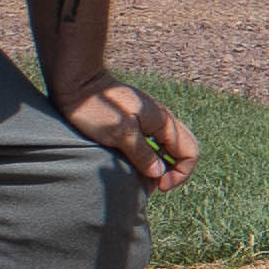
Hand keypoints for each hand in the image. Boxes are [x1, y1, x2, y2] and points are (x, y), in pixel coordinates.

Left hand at [54, 79, 191, 190]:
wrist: (77, 83)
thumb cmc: (96, 108)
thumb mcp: (120, 134)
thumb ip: (142, 154)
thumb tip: (159, 173)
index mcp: (164, 122)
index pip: (190, 152)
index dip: (180, 173)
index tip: (159, 185)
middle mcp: (162, 120)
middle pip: (184, 149)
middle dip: (175, 170)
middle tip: (154, 184)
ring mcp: (149, 119)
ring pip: (169, 146)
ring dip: (162, 164)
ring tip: (142, 177)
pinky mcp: (136, 120)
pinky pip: (155, 141)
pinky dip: (151, 156)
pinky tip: (133, 162)